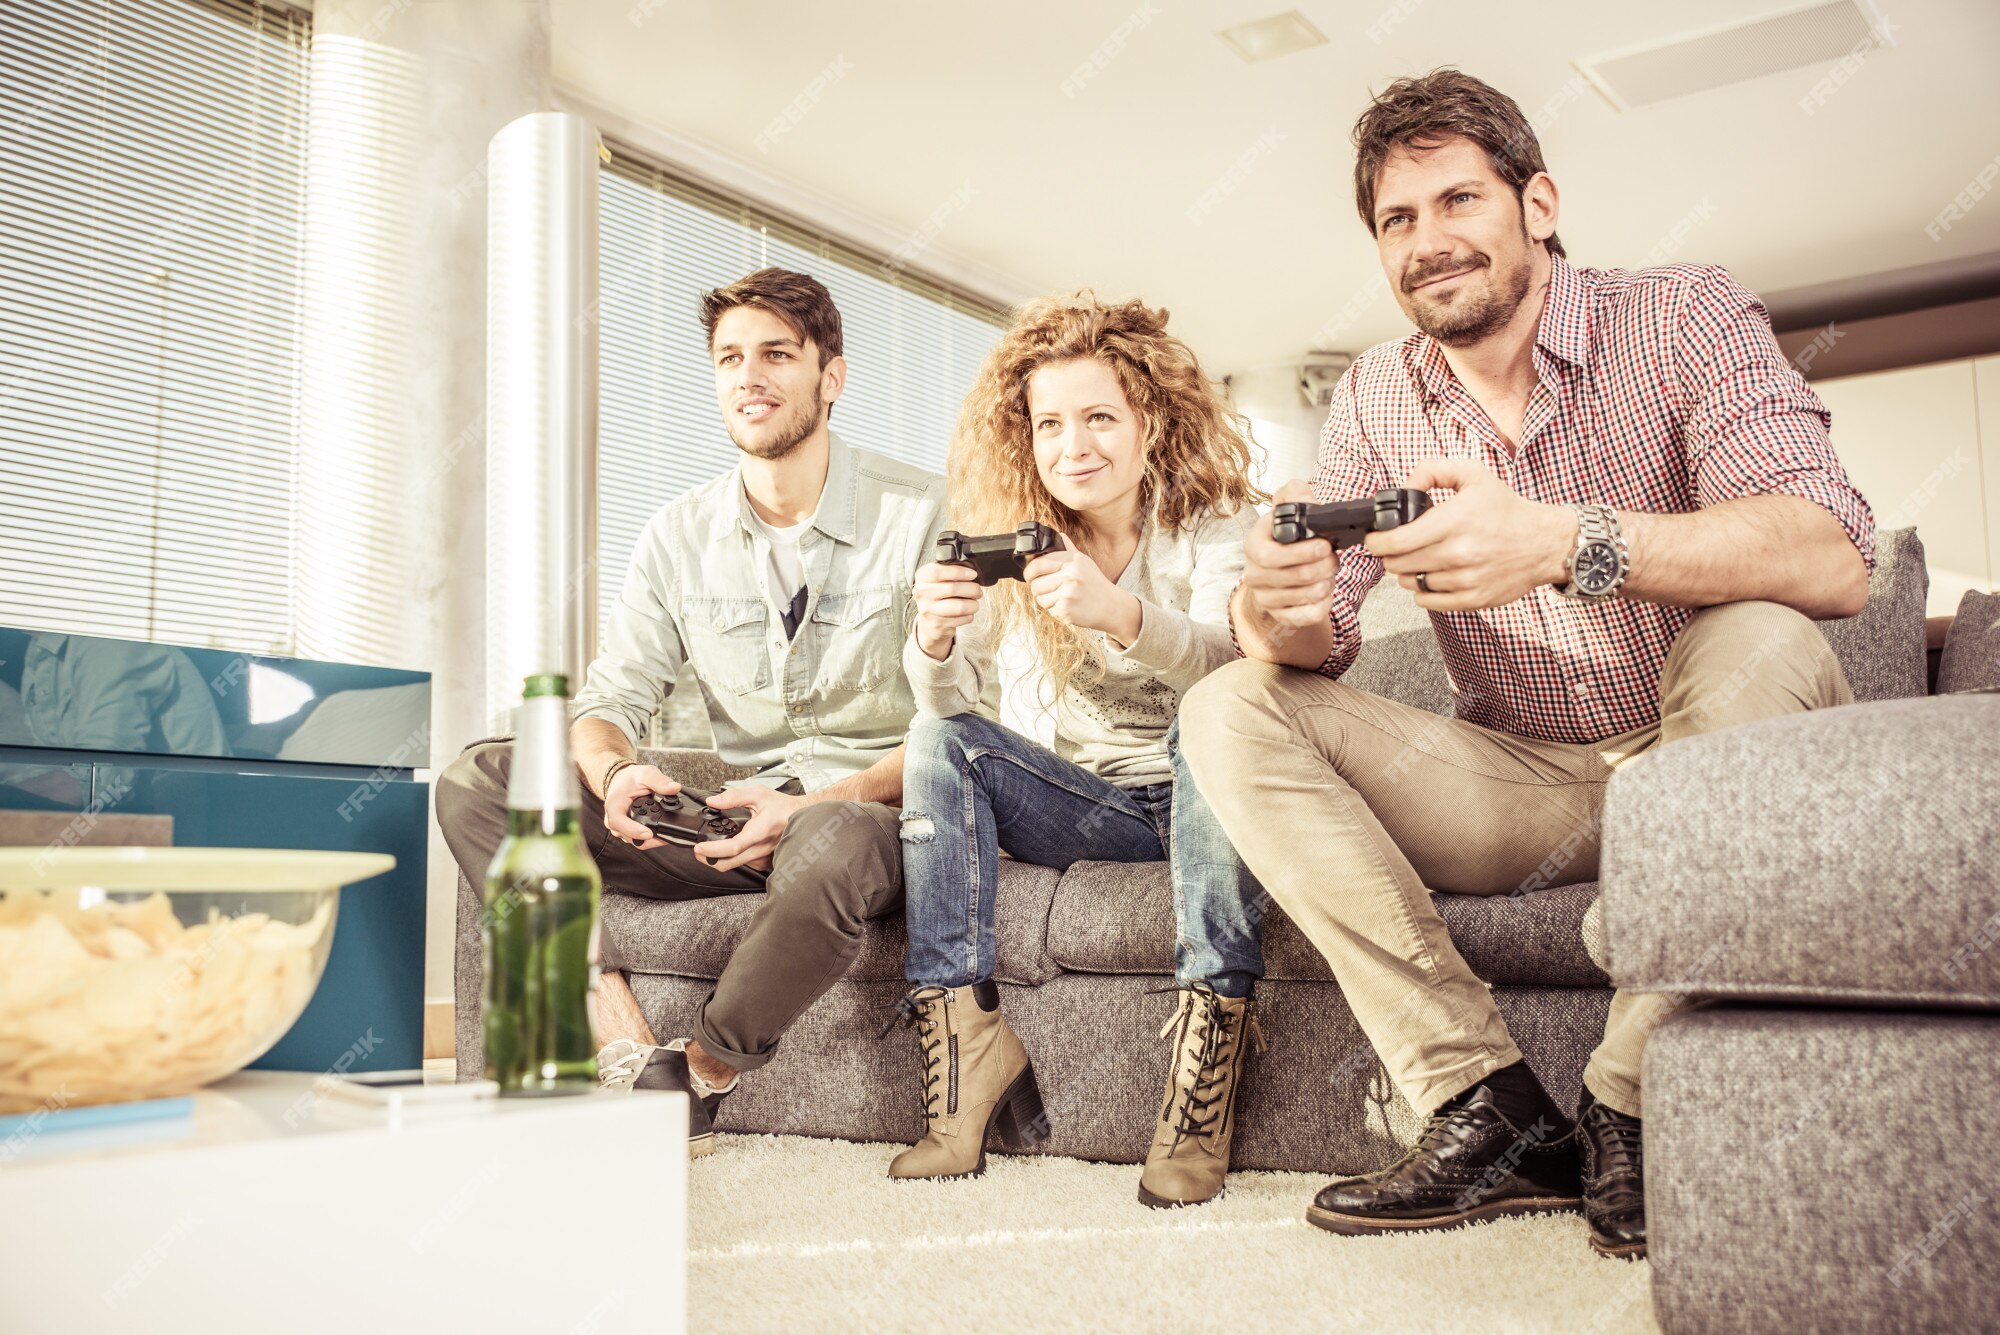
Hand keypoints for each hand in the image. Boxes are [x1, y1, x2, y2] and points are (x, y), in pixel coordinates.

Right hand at [604, 764, 680, 850]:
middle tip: (669, 831)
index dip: (633, 831)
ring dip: (653, 839)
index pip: (618, 823)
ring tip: (667, 829)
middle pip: (631, 838)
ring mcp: (621, 829)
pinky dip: (652, 837)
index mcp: (614, 807)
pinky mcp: (628, 833)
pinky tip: (662, 830)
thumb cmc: (630, 779)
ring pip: (637, 842)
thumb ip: (659, 781)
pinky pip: (640, 841)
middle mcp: (614, 822)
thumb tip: (674, 788)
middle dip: (651, 838)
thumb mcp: (644, 774)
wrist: (622, 782)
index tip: (648, 833)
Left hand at [696, 786, 804, 872]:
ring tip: (713, 847)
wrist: (802, 816)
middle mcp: (762, 848)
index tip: (699, 847)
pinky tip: (733, 848)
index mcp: (760, 831)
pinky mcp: (765, 862)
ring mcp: (764, 858)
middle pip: (729, 864)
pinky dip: (734, 859)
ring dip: (721, 859)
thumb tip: (713, 802)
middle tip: (698, 850)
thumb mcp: (758, 793)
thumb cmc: (782, 806)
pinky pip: (745, 865)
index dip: (713, 850)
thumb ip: (734, 796)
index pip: (733, 847)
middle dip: (709, 859)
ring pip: (735, 865)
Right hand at [913, 560, 981, 659]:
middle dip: (972, 589)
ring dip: (973, 604)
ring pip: (960, 606)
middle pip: (952, 588)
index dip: (959, 572)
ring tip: (974, 602)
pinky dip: (970, 615)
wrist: (929, 621)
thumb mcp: (939, 579)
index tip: (973, 574)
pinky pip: (962, 619)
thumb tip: (971, 570)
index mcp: (922, 577)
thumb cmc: (938, 595)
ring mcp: (929, 610)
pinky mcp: (938, 624)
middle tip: (977, 590)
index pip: (937, 571)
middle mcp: (922, 593)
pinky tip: (967, 613)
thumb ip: (951, 571)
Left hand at [1022, 542, 1140, 643]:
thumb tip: (1056, 535)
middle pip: (1035, 584)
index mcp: (1072, 561)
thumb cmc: (1096, 584)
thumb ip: (1068, 549)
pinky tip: (1068, 606)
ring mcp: (1068, 594)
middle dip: (1038, 588)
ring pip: (1040, 598)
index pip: (1037, 564)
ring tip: (1062, 598)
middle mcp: (1070, 575)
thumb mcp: (1084, 562)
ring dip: (1046, 601)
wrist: (1112, 607)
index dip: (1029, 571)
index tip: (1030, 576)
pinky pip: (1049, 610)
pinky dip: (1055, 610)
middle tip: (1050, 589)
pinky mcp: (1066, 610)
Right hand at [1242, 480, 1338, 629]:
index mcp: (1254, 545)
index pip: (1270, 556)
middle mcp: (1253, 573)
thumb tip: (1306, 500)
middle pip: (1294, 577)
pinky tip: (1325, 590)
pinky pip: (1307, 616)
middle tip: (1334, 559)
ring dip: (1325, 583)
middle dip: (1322, 567)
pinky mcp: (1279, 615)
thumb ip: (1296, 494)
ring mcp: (1265, 597)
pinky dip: (1323, 604)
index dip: (1301, 553)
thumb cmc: (1288, 536)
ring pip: (1304, 597)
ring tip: (1329, 572)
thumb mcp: (1290, 508)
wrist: (1282, 564)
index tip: (1324, 545)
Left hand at [1364, 458, 1576, 610]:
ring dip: (1408, 572)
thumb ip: (1432, 471)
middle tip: (1397, 547)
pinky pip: (1428, 602)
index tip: (1376, 538)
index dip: (1377, 542)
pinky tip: (1433, 576)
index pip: (1396, 542)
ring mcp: (1465, 579)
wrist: (1545, 542)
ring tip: (1420, 559)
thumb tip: (1403, 487)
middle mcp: (1458, 553)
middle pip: (1398, 565)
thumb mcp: (1472, 475)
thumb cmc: (1507, 509)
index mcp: (1454, 521)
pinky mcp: (1473, 599)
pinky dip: (1423, 591)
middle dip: (1390, 555)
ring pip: (1412, 584)